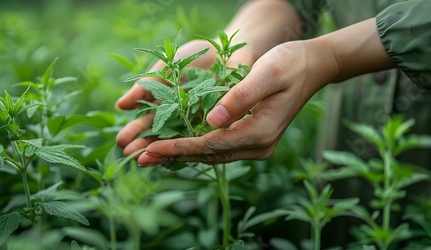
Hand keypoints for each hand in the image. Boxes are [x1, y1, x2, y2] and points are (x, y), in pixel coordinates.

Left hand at [137, 39, 336, 164]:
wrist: (312, 66)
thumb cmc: (289, 64)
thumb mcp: (267, 73)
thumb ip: (240, 97)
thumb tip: (212, 121)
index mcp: (260, 132)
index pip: (211, 145)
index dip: (180, 147)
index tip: (151, 148)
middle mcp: (258, 145)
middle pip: (208, 156)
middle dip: (174, 155)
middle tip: (140, 158)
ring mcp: (256, 144)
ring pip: (212, 155)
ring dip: (181, 154)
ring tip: (150, 155)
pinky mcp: (252, 138)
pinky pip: (218, 147)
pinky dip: (195, 148)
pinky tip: (175, 146)